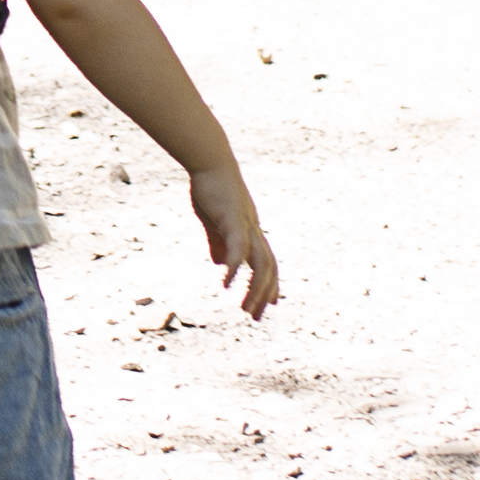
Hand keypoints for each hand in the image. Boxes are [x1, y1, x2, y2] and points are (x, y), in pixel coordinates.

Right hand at [189, 153, 278, 312]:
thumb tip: (221, 265)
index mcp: (250, 230)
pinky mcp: (234, 219)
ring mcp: (246, 225)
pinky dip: (236, 268)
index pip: (266, 262)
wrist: (209, 161)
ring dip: (254, 288)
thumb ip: (218, 243)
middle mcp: (253, 230)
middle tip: (255, 317)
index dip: (270, 283)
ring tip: (244, 309)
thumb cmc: (211, 188)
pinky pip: (239, 249)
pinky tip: (227, 283)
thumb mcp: (214, 222)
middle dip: (264, 294)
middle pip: (268, 268)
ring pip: (260, 263)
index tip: (269, 305)